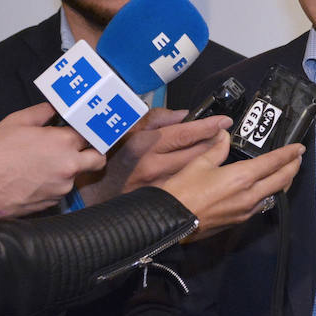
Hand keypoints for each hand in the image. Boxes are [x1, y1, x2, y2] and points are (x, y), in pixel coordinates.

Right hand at [0, 103, 105, 216]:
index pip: (89, 134)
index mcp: (63, 142)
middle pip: (97, 159)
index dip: (83, 131)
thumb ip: (42, 112)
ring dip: (68, 169)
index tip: (79, 130)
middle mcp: (69, 166)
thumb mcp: (15, 122)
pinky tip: (34, 178)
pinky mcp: (53, 202)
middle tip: (80, 148)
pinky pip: (61, 189)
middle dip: (93, 153)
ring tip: (43, 164)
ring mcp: (63, 187)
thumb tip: (54, 109)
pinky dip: (54, 183)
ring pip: (77, 176)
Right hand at [78, 109, 230, 205]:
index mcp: (145, 144)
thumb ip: (156, 118)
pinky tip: (208, 175)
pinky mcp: (163, 201)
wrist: (90, 195)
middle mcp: (154, 166)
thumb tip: (183, 114)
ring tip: (221, 152)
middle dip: (217, 143)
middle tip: (225, 135)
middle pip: (198, 153)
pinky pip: (190, 187)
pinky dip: (202, 179)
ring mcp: (159, 186)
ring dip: (213, 162)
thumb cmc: (109, 158)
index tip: (225, 121)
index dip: (209, 126)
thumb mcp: (126, 129)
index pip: (186, 133)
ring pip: (198, 171)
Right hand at [162, 141, 303, 237]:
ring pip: (274, 194)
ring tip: (286, 171)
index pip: (274, 163)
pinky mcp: (240, 221)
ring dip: (284, 182)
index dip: (289, 154)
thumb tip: (225, 134)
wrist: (170, 222)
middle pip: (282, 180)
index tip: (300, 148)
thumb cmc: (183, 190)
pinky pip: (262, 205)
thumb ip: (217, 148)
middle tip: (298, 158)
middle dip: (293, 168)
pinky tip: (266, 188)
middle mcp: (250, 195)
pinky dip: (270, 193)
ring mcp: (247, 210)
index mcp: (242, 177)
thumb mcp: (199, 163)